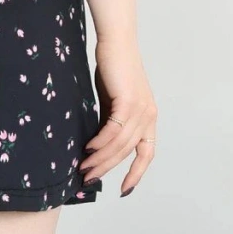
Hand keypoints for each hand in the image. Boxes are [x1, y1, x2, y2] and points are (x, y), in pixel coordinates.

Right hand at [79, 36, 156, 196]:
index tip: (124, 189)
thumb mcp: (113, 103)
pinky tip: (88, 148)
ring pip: (120, 144)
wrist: (115, 44)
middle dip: (108, 168)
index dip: (137, 173)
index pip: (147, 153)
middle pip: (128, 152)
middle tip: (88, 179)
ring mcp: (141, 108)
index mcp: (148, 118)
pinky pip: (114, 130)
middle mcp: (149, 116)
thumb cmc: (112, 71)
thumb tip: (97, 147)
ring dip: (100, 158)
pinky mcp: (129, 101)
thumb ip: (111, 124)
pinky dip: (101, 142)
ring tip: (83, 166)